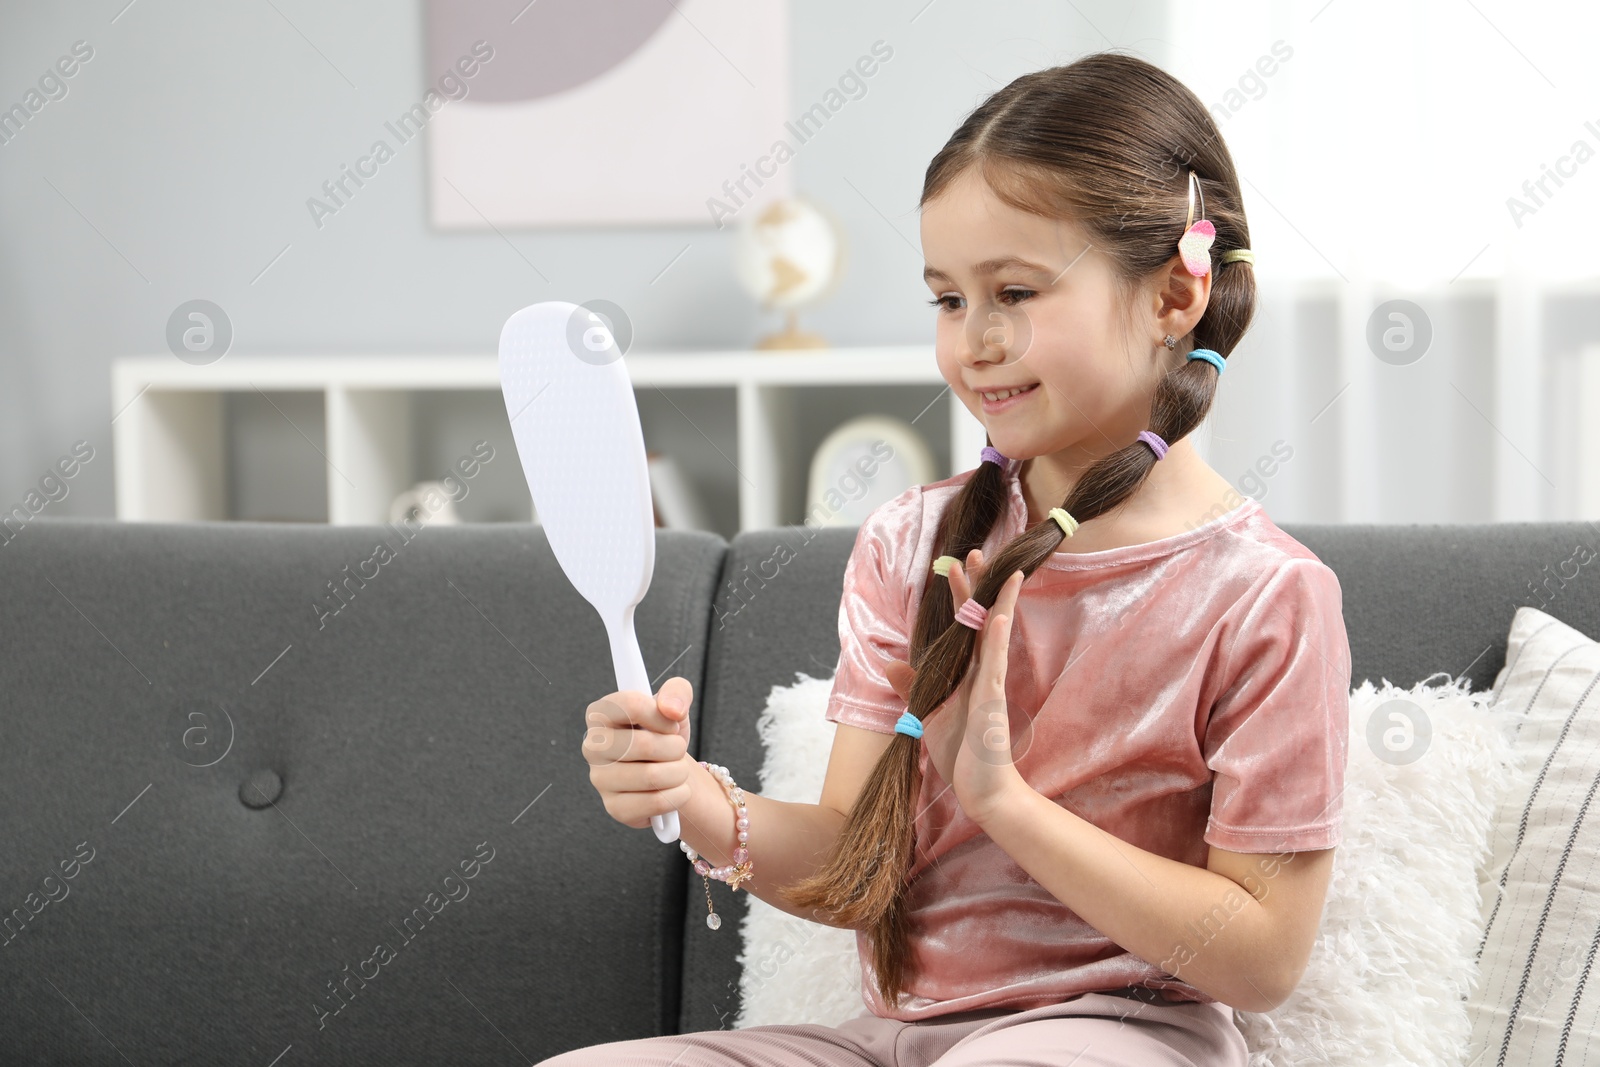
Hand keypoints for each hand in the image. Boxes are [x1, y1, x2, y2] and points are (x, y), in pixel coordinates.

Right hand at [583, 677, 694, 829]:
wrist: (669, 771)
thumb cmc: (665, 734)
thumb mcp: (675, 705)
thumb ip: (677, 692)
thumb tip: (671, 709)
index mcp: (601, 713)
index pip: (631, 706)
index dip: (661, 716)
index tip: (671, 722)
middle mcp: (593, 746)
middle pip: (643, 744)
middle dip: (675, 747)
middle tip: (676, 749)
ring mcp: (600, 779)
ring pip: (653, 776)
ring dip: (678, 773)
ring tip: (676, 769)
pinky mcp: (615, 808)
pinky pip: (657, 802)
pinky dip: (677, 795)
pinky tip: (672, 789)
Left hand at [884, 550, 1027, 819]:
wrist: (983, 792)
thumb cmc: (961, 754)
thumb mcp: (927, 714)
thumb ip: (913, 687)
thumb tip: (890, 664)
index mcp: (966, 674)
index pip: (963, 626)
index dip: (959, 596)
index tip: (954, 566)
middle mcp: (981, 673)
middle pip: (981, 620)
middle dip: (978, 586)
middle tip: (975, 551)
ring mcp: (990, 685)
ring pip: (996, 635)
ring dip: (998, 602)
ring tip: (1004, 573)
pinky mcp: (992, 702)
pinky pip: (996, 666)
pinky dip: (997, 641)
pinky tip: (999, 618)